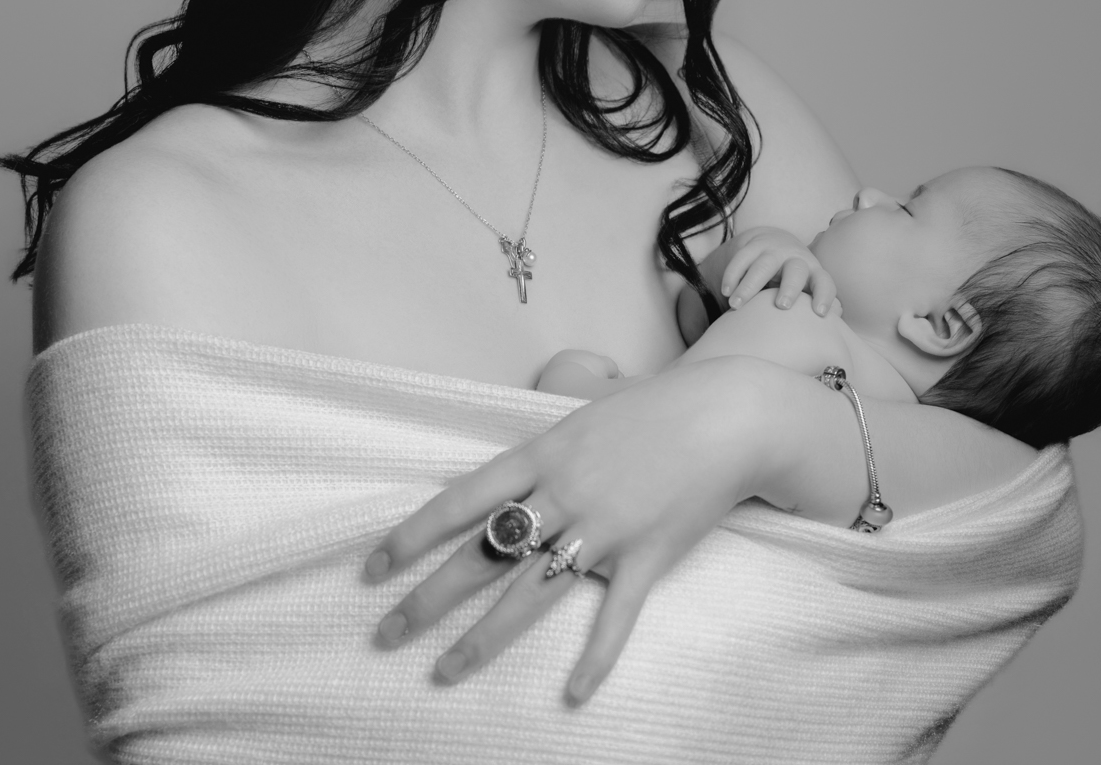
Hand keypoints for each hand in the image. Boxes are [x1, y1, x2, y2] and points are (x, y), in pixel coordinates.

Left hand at [363, 356, 780, 703]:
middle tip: (384, 636)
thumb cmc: (656, 407)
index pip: (460, 501)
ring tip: (443, 673)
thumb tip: (515, 456)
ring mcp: (604, 530)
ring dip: (482, 640)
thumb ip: (545, 430)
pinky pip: (615, 618)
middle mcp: (562, 495)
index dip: (411, 536)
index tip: (372, 569)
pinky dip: (595, 658)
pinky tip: (572, 695)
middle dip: (427, 600)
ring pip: (530, 595)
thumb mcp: (585, 405)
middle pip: (481, 556)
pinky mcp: (646, 558)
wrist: (729, 416)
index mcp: (541, 455)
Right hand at [719, 225, 836, 314]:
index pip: (824, 282)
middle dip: (790, 288)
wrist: (775, 242)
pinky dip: (733, 275)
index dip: (824, 296)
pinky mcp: (753, 245)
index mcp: (813, 272)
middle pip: (796, 271)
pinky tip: (726, 291)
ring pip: (763, 265)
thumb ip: (816, 305)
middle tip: (782, 306)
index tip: (820, 313)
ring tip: (736, 305)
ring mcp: (774, 250)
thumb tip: (833, 330)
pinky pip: (742, 258)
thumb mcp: (807, 288)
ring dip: (749, 285)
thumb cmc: (794, 279)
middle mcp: (796, 259)